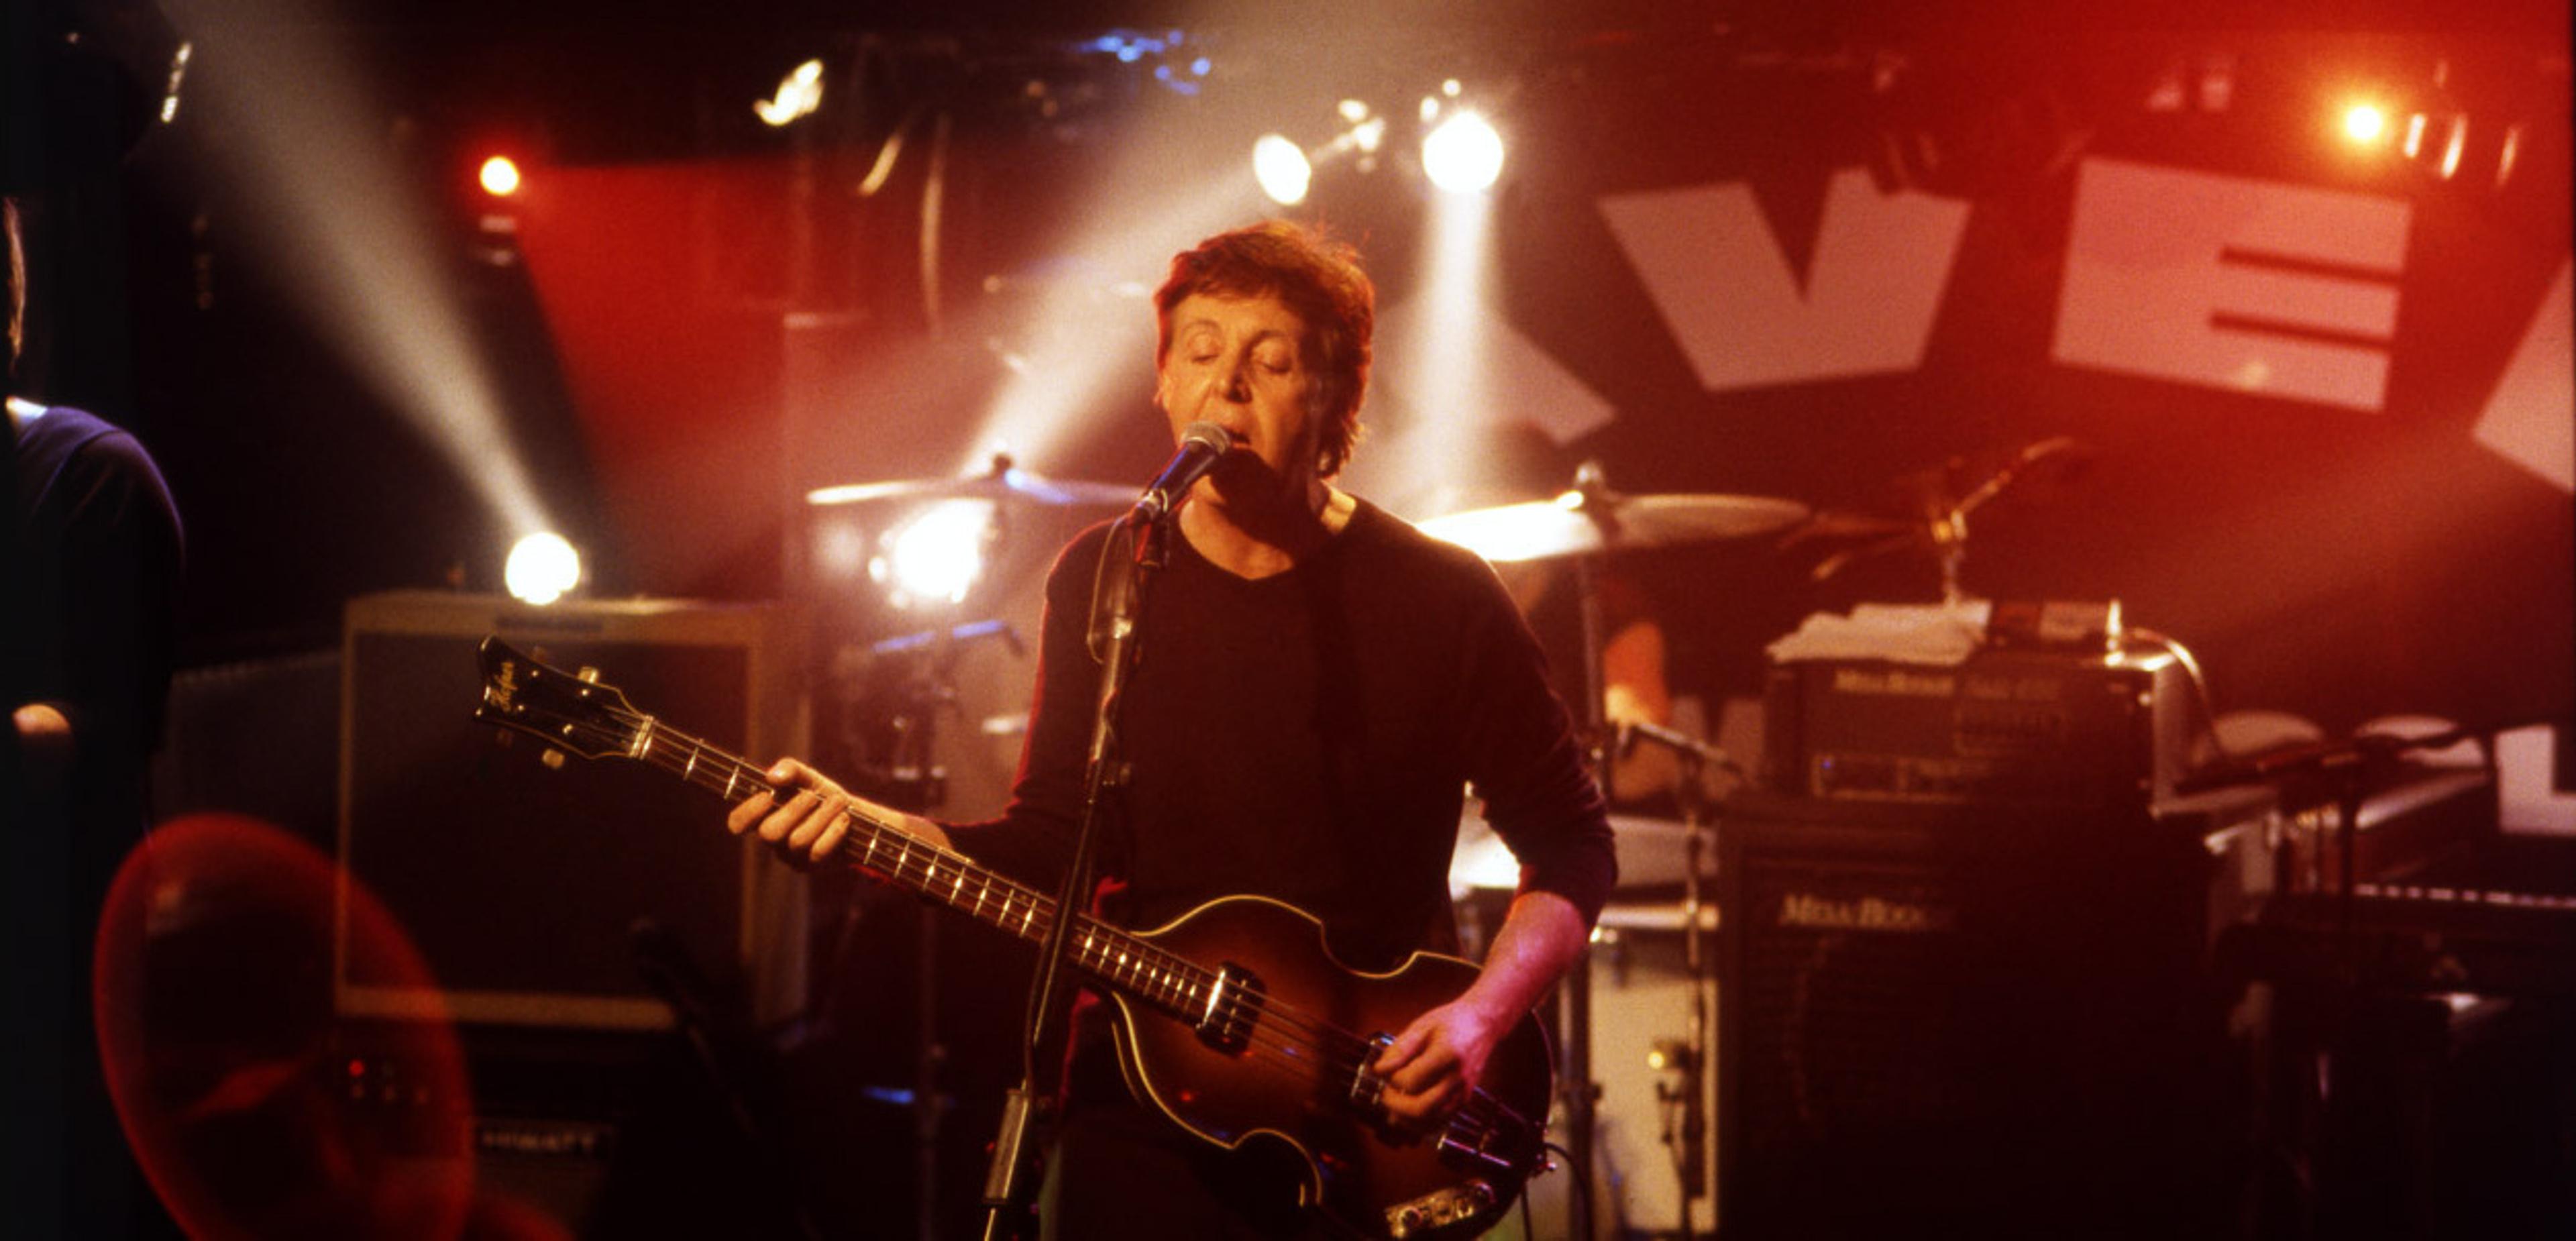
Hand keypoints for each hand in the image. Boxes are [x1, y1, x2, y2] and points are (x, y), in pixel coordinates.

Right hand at [724, 758, 857, 869]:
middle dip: (794, 809)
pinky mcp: (811, 865)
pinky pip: (818, 852)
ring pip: (798, 841)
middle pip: (769, 833)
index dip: (747, 812)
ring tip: (838, 802)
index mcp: (764, 815)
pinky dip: (834, 831)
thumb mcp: (809, 777)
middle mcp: (772, 839)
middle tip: (812, 796)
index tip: (767, 796)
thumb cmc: (823, 796)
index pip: (737, 822)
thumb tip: (772, 777)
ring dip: (822, 816)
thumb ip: (791, 770)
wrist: (856, 817)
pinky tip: (843, 819)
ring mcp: (790, 855)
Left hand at [1371, 998, 1505, 1140]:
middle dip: (1396, 1106)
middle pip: (1421, 1108)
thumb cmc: (1449, 1022)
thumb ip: (1399, 1050)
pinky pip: (1439, 1122)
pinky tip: (1406, 1112)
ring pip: (1430, 1122)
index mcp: (1448, 1054)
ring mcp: (1464, 1092)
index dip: (1393, 1079)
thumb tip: (1378, 1071)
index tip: (1386, 1070)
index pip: (1411, 1081)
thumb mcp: (1421, 1027)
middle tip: (1385, 1094)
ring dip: (1406, 1118)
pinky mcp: (1464, 1101)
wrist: (1482, 1025)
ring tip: (1395, 1102)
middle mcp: (1459, 1078)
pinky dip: (1419, 1123)